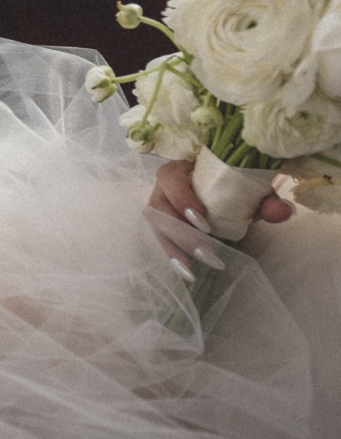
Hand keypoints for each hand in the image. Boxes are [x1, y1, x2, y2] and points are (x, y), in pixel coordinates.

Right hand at [147, 160, 294, 274]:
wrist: (227, 189)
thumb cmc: (234, 184)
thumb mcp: (251, 189)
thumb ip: (266, 199)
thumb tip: (283, 212)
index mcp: (182, 168)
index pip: (169, 178)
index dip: (181, 199)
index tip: (203, 221)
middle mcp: (163, 186)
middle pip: (157, 207)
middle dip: (180, 233)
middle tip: (206, 252)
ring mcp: (159, 205)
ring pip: (155, 226)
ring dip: (172, 248)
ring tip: (190, 269)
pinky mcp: (161, 224)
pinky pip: (159, 238)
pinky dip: (171, 255)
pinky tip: (185, 271)